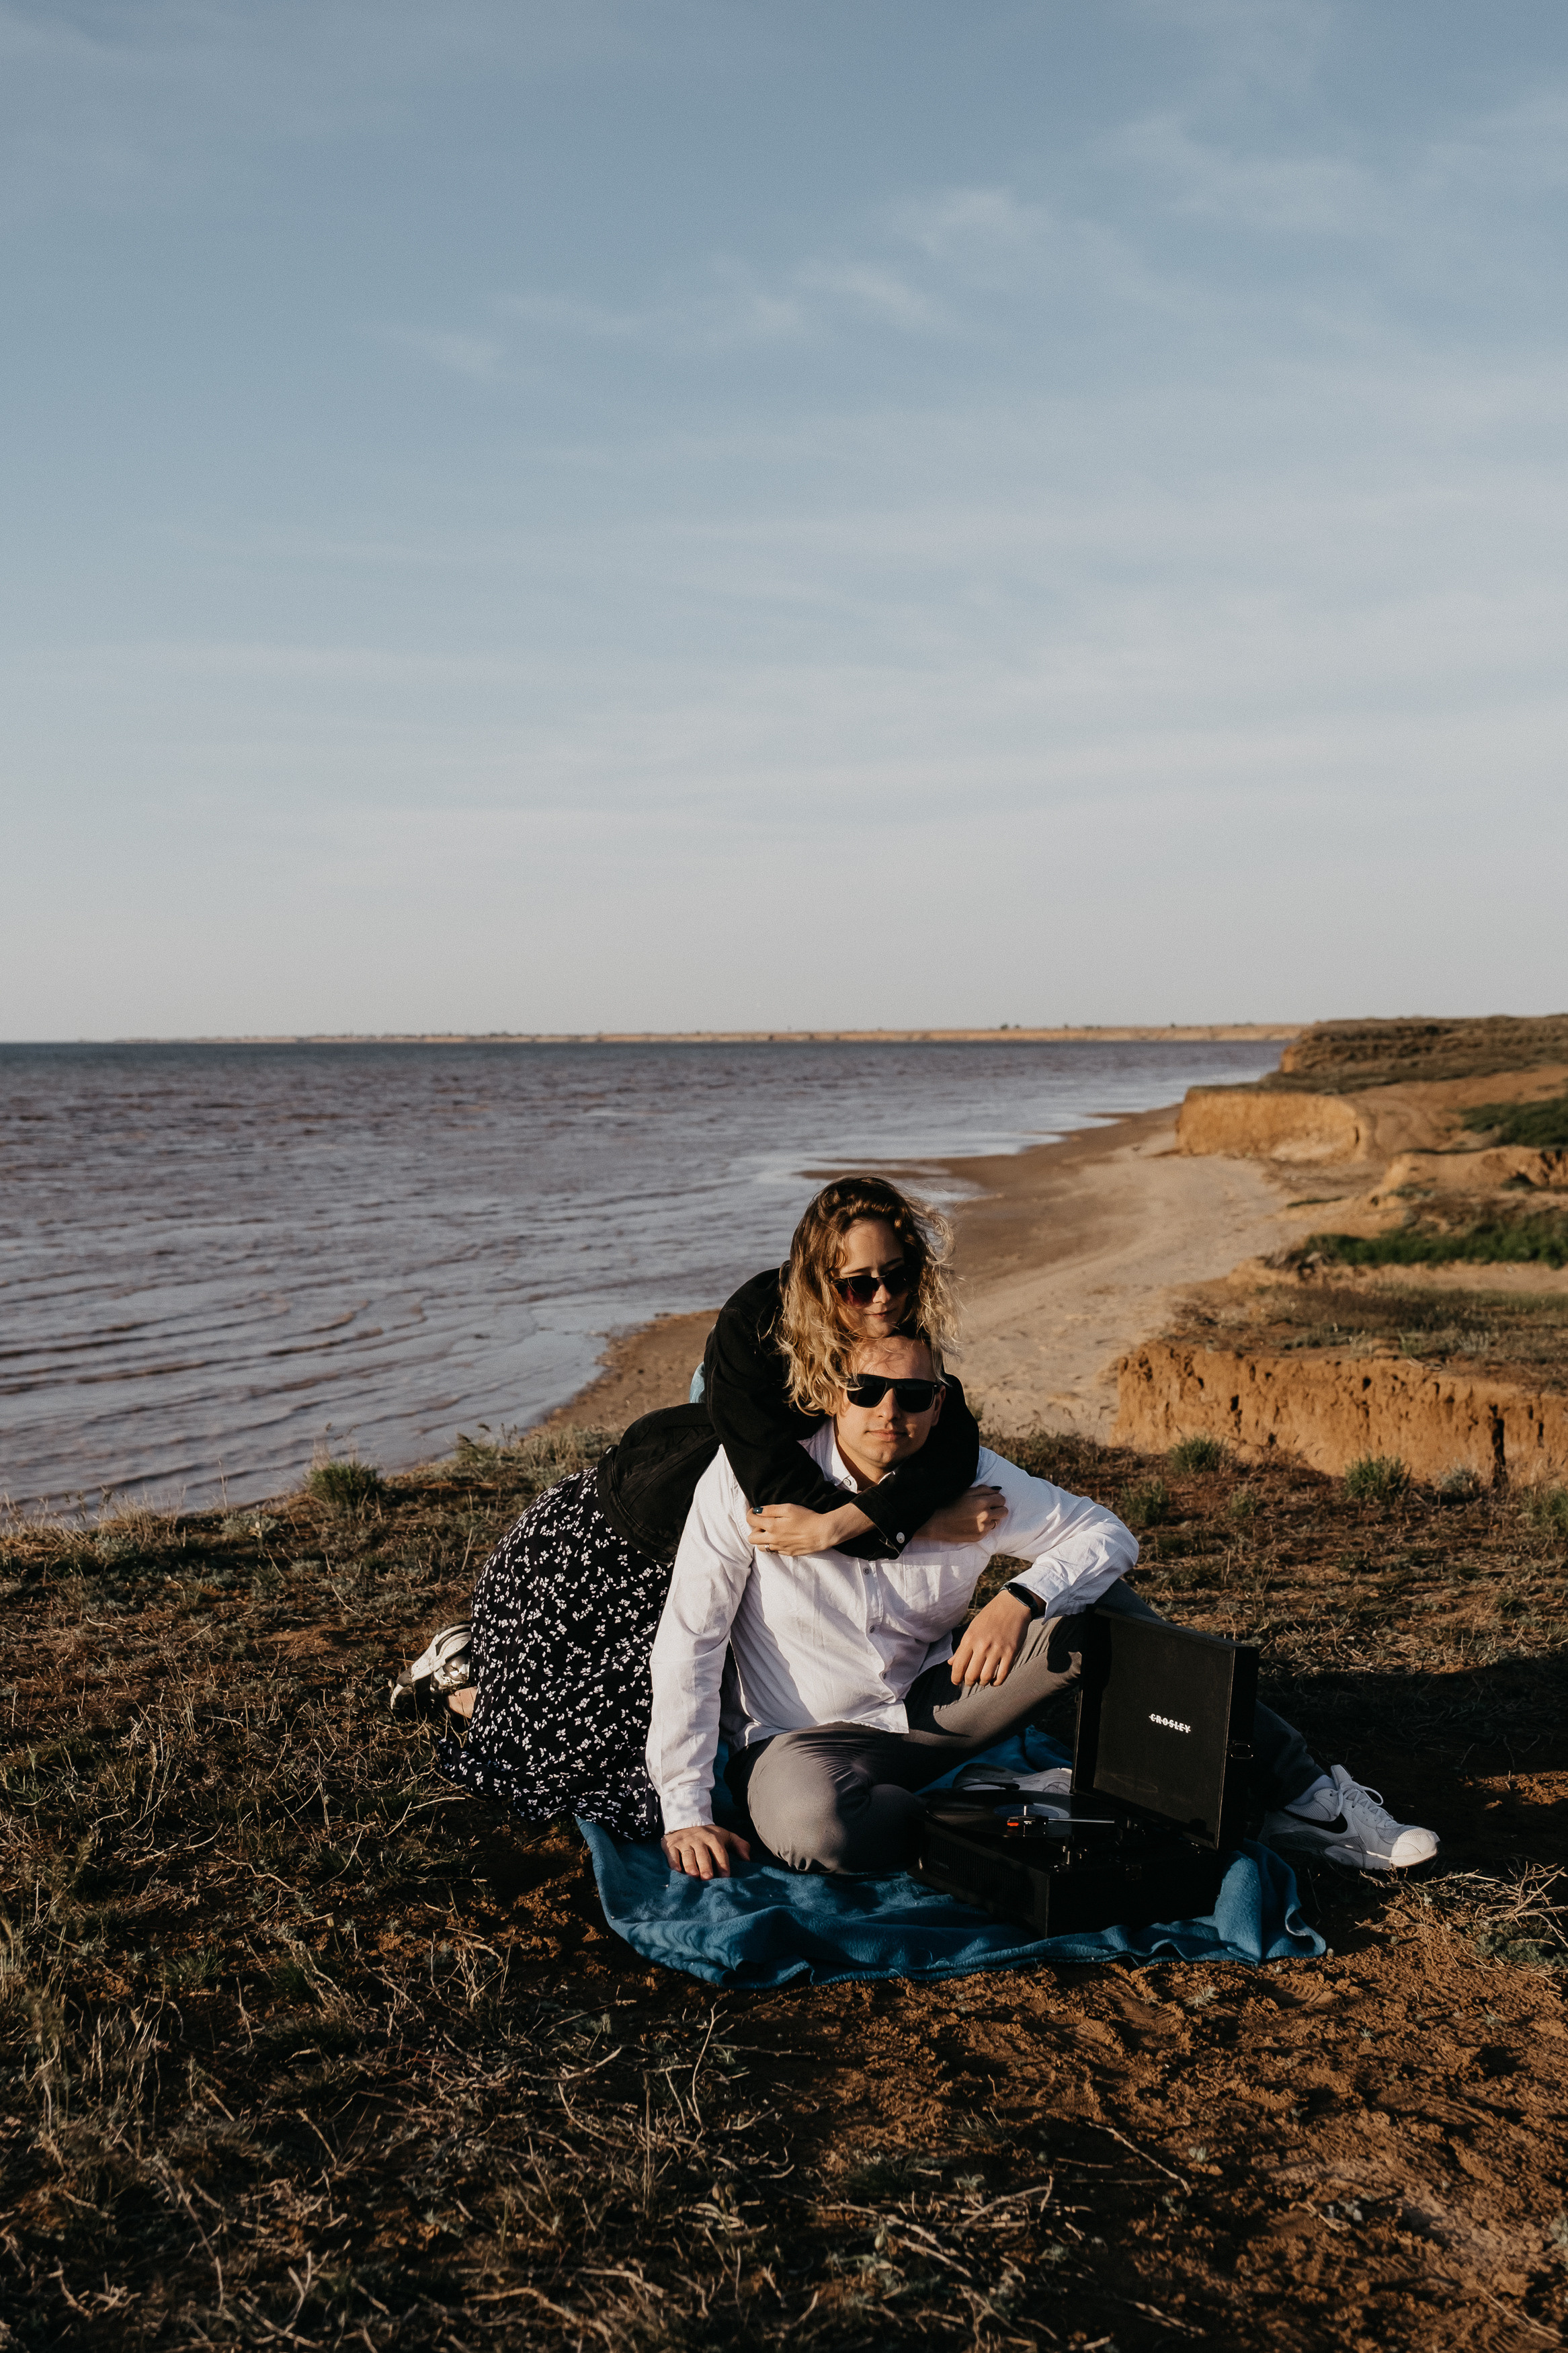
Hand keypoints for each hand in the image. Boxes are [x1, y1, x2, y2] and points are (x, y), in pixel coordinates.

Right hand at [662, 1824, 752, 1878]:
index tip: (725, 1876)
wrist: (684, 1822)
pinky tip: (676, 1870)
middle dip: (705, 1865)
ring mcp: (684, 1842)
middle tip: (708, 1877)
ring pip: (687, 1854)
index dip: (722, 1863)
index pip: (719, 1851)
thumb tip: (748, 1860)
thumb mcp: (725, 1836)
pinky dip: (673, 1862)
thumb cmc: (708, 1836)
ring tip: (694, 1875)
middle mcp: (698, 1839)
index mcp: (713, 1838)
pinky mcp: (670, 1845)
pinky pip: (672, 1854)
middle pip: (702, 1854)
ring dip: (690, 1865)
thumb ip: (740, 1845)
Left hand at [747, 1500, 871, 1554]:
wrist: (823, 1533)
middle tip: (763, 1523)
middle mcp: (773, 1539)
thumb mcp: (788, 1508)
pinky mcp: (787, 1553)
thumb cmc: (807, 1518)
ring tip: (771, 1531)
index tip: (755, 1511)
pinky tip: (782, 1538)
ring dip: (762, 1539)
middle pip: (751, 1538)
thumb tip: (757, 1511)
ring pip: (761, 1547)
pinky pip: (773, 1551)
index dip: (750, 1513)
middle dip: (754, 1529)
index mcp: (772, 1526)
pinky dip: (773, 1545)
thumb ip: (770, 1509)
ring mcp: (780, 1548)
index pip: (750, 1520)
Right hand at [917, 1485, 1008, 1545]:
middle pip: (1004, 1511)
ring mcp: (983, 1527)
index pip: (1001, 1499)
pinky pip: (989, 1530)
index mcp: (982, 1502)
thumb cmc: (951, 1504)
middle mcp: (985, 1515)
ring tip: (979, 1517)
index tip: (992, 1500)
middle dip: (998, 1508)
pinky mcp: (980, 1537)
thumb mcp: (965, 1492)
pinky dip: (985, 1526)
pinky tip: (974, 1524)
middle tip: (989, 1508)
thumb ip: (983, 1489)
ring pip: (997, 1521)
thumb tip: (997, 1490)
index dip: (997, 1498)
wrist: (937, 1523)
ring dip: (992, 1518)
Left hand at [949, 1589, 1033, 1688]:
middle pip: (971, 1675)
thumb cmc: (990, 1617)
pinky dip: (996, 1682)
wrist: (1012, 1605)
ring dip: (983, 1683)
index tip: (956, 1681)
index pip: (958, 1666)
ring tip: (983, 1679)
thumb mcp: (972, 1629)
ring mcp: (997, 1650)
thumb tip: (951, 1663)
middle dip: (969, 1682)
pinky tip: (994, 1680)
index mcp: (970, 1638)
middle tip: (970, 1681)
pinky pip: (1002, 1675)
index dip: (955, 1678)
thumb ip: (961, 1648)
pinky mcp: (1011, 1653)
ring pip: (986, 1678)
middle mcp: (982, 1645)